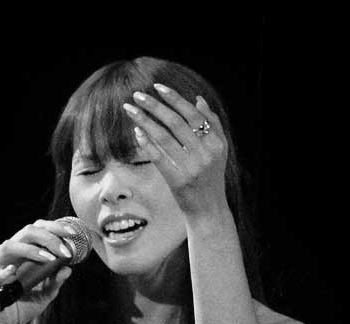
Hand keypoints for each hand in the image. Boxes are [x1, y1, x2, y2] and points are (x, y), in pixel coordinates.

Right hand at [0, 219, 76, 323]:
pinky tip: (12, 272)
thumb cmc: (24, 303)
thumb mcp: (46, 293)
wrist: (6, 323)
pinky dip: (2, 272)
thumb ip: (55, 281)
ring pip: (8, 246)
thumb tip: (68, 269)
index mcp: (23, 250)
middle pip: (26, 232)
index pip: (38, 229)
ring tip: (48, 259)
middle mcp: (8, 252)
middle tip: (65, 251)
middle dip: (48, 237)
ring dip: (31, 251)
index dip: (55, 227)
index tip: (72, 234)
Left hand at [123, 84, 228, 218]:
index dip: (175, 99)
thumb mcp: (219, 151)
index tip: (157, 87)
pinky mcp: (178, 181)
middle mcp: (205, 153)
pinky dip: (147, 143)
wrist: (209, 210)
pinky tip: (136, 131)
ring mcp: (192, 168)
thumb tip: (198, 99)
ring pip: (164, 137)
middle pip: (176, 122)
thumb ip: (212, 124)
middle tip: (137, 95)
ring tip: (130, 109)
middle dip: (155, 106)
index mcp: (216, 143)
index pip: (193, 114)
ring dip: (144, 120)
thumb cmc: (210, 177)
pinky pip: (158, 157)